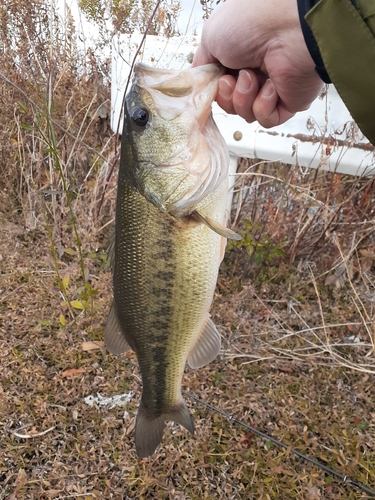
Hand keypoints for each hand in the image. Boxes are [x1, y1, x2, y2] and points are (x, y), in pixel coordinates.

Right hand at [193, 0, 323, 126]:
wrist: (288, 28)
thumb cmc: (251, 22)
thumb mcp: (210, 37)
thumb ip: (202, 65)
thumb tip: (200, 83)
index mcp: (237, 57)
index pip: (218, 86)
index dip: (213, 89)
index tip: (211, 83)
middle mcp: (254, 72)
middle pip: (229, 104)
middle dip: (226, 96)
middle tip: (232, 78)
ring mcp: (271, 89)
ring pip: (245, 114)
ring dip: (243, 98)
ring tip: (253, 77)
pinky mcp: (287, 103)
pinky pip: (265, 119)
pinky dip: (263, 105)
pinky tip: (271, 86)